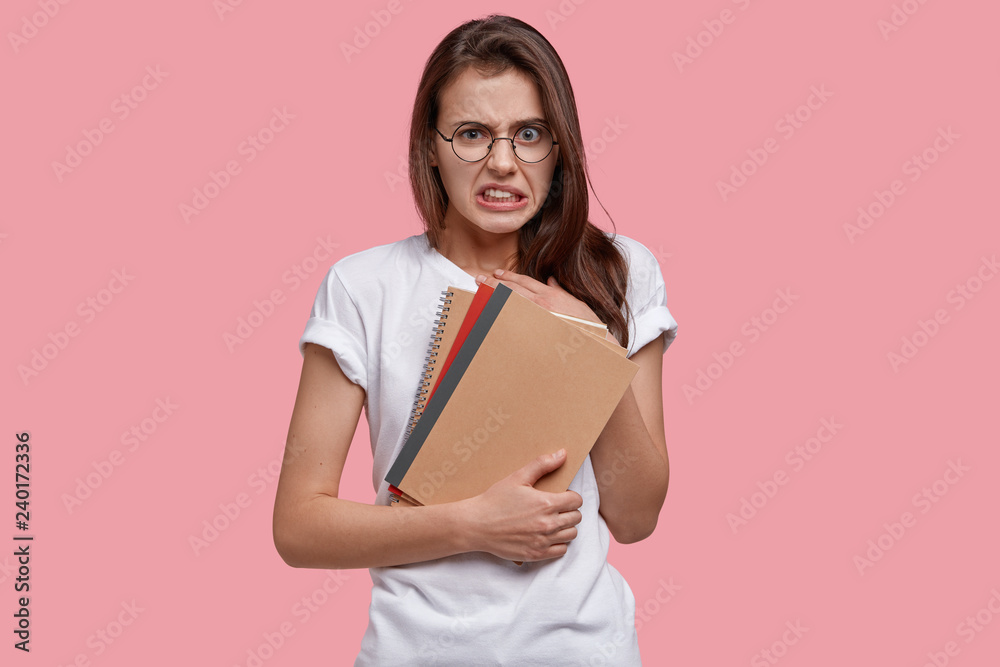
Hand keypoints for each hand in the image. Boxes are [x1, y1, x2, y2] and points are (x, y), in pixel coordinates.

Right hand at [461, 449, 583, 561]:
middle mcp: (548, 524)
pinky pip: (561, 550)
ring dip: (566, 527)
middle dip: (569, 510)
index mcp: (546, 503)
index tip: (562, 496)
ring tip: (553, 521)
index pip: (576, 501)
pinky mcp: (536, 554)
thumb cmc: (495, 500)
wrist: (477, 525)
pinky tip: (547, 535)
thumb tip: (562, 454)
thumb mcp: (517, 477)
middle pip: (576, 518)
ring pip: (571, 534)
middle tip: (556, 508)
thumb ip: (542, 464)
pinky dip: (558, 543)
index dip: (571, 496)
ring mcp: (543, 541)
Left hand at [476, 269, 602, 325]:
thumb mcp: (574, 302)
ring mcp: (537, 315)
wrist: (593, 340)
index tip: (497, 274)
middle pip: (512, 289)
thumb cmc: (586, 323)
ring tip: (480, 290)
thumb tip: (552, 281)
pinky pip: (514, 318)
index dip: (508, 276)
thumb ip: (560, 291)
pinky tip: (490, 309)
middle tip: (479, 279)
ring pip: (510, 301)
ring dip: (493, 295)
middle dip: (494, 283)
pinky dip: (501, 312)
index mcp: (550, 295)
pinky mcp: (535, 329)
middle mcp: (542, 303)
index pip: (524, 281)